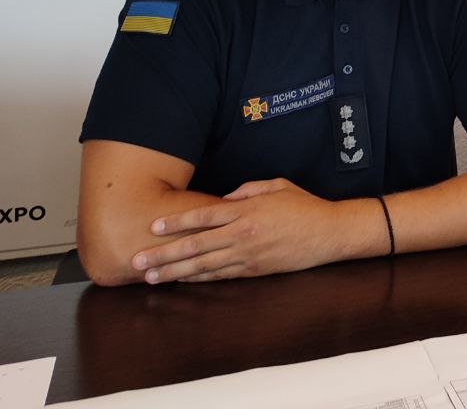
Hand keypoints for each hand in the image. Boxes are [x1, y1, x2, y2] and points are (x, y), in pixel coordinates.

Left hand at [131, 178, 355, 282]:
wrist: (329, 233)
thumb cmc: (304, 205)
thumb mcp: (276, 185)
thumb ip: (247, 190)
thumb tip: (224, 199)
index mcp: (246, 210)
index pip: (203, 216)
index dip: (176, 223)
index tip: (152, 227)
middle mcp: (243, 234)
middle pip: (195, 246)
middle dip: (163, 254)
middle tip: (138, 262)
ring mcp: (248, 255)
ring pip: (203, 266)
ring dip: (174, 272)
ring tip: (151, 278)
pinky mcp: (255, 270)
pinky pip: (221, 276)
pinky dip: (200, 280)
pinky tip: (183, 281)